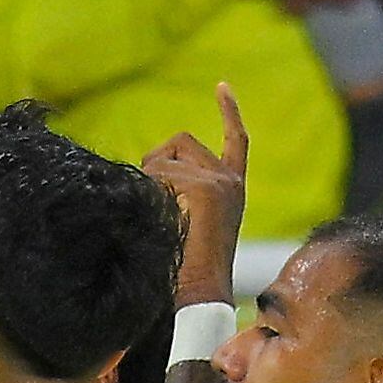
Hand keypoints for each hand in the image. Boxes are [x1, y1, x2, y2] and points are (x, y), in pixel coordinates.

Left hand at [139, 83, 250, 309]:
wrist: (200, 295)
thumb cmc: (184, 271)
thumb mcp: (183, 222)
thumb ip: (176, 192)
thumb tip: (147, 173)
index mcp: (232, 188)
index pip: (235, 140)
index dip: (229, 112)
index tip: (222, 86)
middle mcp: (230, 180)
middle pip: (180, 141)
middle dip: (156, 160)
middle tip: (150, 199)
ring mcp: (219, 182)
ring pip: (166, 156)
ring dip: (149, 179)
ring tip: (156, 218)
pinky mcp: (207, 189)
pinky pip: (163, 171)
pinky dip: (151, 184)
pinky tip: (167, 200)